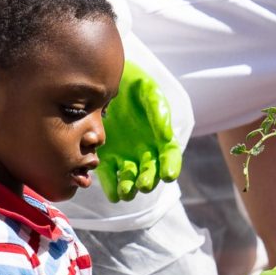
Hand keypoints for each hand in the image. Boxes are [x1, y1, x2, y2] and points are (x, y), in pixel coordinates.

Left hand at [98, 60, 182, 201]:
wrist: (104, 81)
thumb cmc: (132, 85)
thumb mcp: (148, 92)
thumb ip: (158, 112)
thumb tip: (166, 136)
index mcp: (160, 139)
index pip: (170, 157)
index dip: (171, 167)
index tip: (168, 174)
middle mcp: (144, 152)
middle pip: (149, 172)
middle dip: (147, 180)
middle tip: (143, 184)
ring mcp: (124, 157)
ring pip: (130, 179)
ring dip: (128, 188)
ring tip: (125, 191)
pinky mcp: (105, 158)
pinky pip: (109, 177)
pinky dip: (110, 187)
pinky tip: (112, 192)